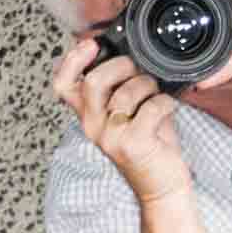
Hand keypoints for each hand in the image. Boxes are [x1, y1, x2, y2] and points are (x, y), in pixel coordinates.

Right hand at [51, 33, 193, 208]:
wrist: (161, 188)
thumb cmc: (148, 146)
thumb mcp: (127, 113)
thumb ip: (120, 88)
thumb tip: (128, 53)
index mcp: (88, 116)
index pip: (63, 85)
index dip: (72, 60)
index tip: (90, 45)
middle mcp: (93, 127)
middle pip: (93, 82)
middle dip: (121, 66)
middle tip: (138, 69)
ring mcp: (111, 137)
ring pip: (125, 93)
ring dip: (148, 84)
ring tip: (157, 92)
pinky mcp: (133, 145)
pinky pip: (150, 108)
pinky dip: (165, 101)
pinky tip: (168, 107)